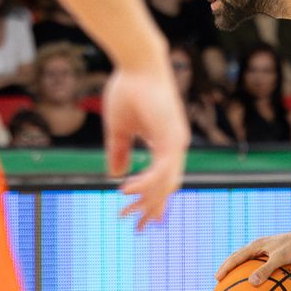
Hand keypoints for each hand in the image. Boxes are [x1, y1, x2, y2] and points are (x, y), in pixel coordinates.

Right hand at [102, 62, 189, 230]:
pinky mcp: (171, 137)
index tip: (138, 216)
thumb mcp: (119, 129)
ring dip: (146, 200)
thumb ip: (118, 152)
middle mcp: (175, 145)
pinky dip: (144, 183)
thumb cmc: (128, 89)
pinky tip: (126, 190)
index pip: (162, 178)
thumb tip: (114, 175)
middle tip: (137, 228)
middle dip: (151, 208)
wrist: (136, 62)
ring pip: (166, 182)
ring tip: (127, 213)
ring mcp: (176, 142)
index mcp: (166, 143)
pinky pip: (161, 170)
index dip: (150, 198)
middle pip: (167, 186)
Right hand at [215, 230, 290, 284]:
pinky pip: (259, 264)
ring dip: (239, 270)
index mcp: (256, 245)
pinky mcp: (274, 254)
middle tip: (219, 280)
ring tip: (234, 281)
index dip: (225, 268)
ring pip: (248, 260)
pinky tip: (259, 283)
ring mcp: (266, 250)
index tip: (217, 278)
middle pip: (238, 257)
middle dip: (228, 268)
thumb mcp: (280, 259)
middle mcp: (259, 246)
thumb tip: (251, 283)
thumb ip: (265, 270)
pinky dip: (255, 273)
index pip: (236, 257)